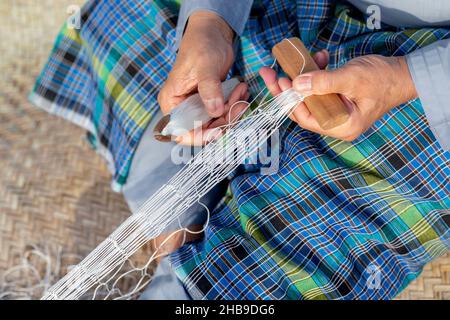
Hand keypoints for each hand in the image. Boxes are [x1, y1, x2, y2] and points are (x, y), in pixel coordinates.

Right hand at [158, 11, 248, 144]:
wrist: (213, 32)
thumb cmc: (202, 45)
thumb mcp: (205, 67)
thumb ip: (209, 90)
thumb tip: (215, 111)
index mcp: (172, 101)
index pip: (181, 131)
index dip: (200, 136)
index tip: (220, 131)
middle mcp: (182, 106)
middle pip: (202, 128)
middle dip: (223, 120)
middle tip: (240, 105)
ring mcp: (197, 104)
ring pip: (216, 121)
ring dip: (232, 111)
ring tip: (242, 91)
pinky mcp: (211, 100)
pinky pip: (223, 111)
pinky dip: (234, 104)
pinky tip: (242, 91)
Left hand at [260, 51, 417, 140]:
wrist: (404, 73)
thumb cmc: (383, 79)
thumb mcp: (352, 78)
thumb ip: (324, 82)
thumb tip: (296, 85)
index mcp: (342, 126)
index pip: (306, 118)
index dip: (290, 101)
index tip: (279, 82)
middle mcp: (337, 123)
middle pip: (304, 109)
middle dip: (288, 90)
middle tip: (272, 73)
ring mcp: (337, 112)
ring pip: (309, 98)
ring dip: (302, 79)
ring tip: (295, 61)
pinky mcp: (338, 101)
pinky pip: (319, 90)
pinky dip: (316, 75)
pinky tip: (318, 59)